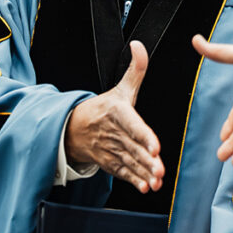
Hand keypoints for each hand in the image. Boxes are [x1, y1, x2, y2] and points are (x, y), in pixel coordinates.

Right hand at [65, 40, 164, 192]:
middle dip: (147, 160)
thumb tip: (138, 45)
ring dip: (143, 173)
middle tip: (160, 169)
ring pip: (129, 162)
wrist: (72, 128)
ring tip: (156, 181)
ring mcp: (110, 149)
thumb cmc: (103, 107)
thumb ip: (135, 69)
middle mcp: (113, 132)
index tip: (156, 147)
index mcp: (117, 113)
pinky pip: (121, 172)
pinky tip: (145, 187)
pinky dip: (133, 180)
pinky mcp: (109, 162)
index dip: (144, 136)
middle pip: (132, 147)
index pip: (133, 125)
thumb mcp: (120, 88)